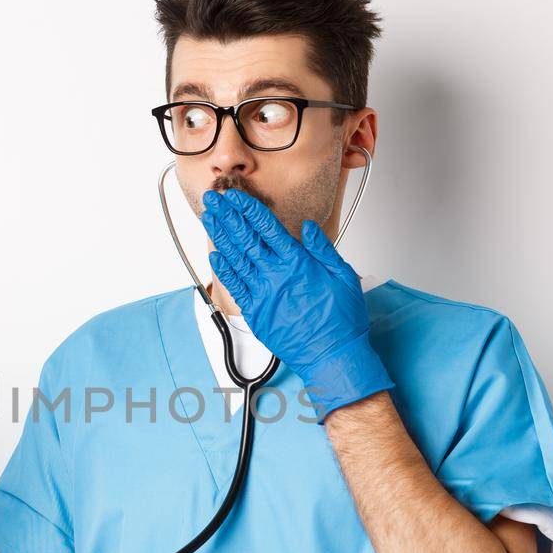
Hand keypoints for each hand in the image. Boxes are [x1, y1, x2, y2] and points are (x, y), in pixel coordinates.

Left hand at [200, 187, 392, 421]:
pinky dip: (224, 270)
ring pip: (235, 259)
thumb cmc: (341, 320)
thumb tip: (307, 228)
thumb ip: (322, 249)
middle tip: (212, 200)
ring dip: (220, 237)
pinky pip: (235, 287)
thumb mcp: (343, 276)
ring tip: (208, 219)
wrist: (331, 355)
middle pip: (245, 239)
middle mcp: (275, 275)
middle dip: (227, 216)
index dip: (247, 209)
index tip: (234, 197)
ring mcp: (262, 295)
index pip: (266, 227)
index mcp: (297, 263)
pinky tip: (215, 255)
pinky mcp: (255, 313)